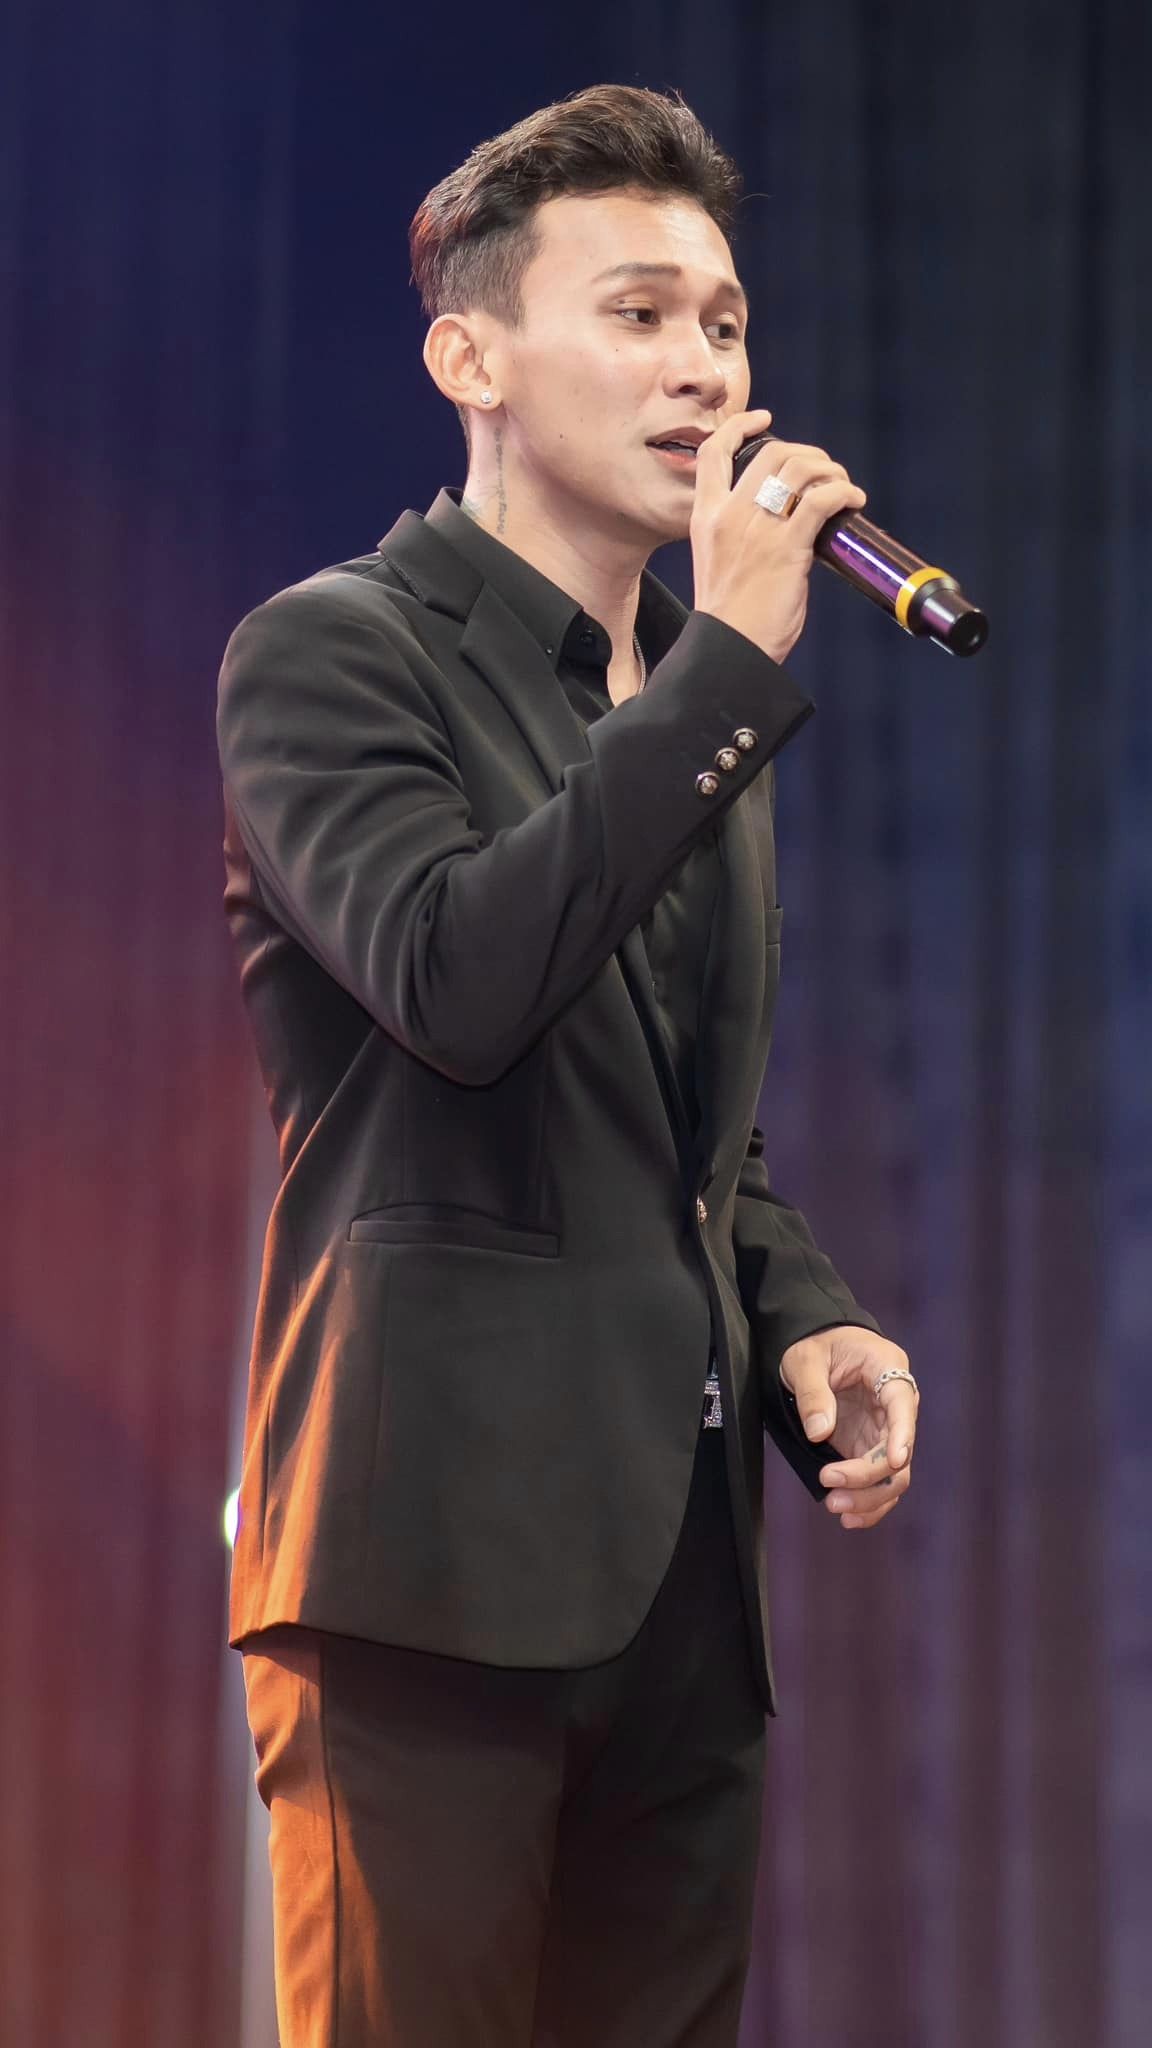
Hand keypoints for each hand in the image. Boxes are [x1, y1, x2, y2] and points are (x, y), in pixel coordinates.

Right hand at [690, 408, 866, 663]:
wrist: (727, 651)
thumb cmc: (728, 619)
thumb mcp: (717, 563)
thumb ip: (738, 535)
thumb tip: (781, 522)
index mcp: (705, 517)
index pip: (713, 452)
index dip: (741, 426)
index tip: (764, 420)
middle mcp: (728, 514)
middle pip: (771, 452)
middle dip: (806, 452)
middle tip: (823, 470)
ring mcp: (757, 528)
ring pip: (800, 467)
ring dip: (830, 470)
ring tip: (843, 487)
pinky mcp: (787, 547)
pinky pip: (822, 499)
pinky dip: (844, 492)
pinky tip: (853, 502)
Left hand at [779, 1327, 917, 1531]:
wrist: (818, 1347)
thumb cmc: (815, 1344)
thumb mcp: (804, 1358)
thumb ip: (813, 1393)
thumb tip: (820, 1432)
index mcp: (887, 1368)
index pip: (902, 1404)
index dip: (902, 1435)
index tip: (894, 1461)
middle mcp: (896, 1403)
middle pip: (899, 1450)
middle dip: (869, 1476)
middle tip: (830, 1486)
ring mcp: (885, 1429)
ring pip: (893, 1474)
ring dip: (869, 1496)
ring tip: (835, 1507)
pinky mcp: (871, 1447)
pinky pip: (879, 1481)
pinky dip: (869, 1502)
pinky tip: (850, 1518)